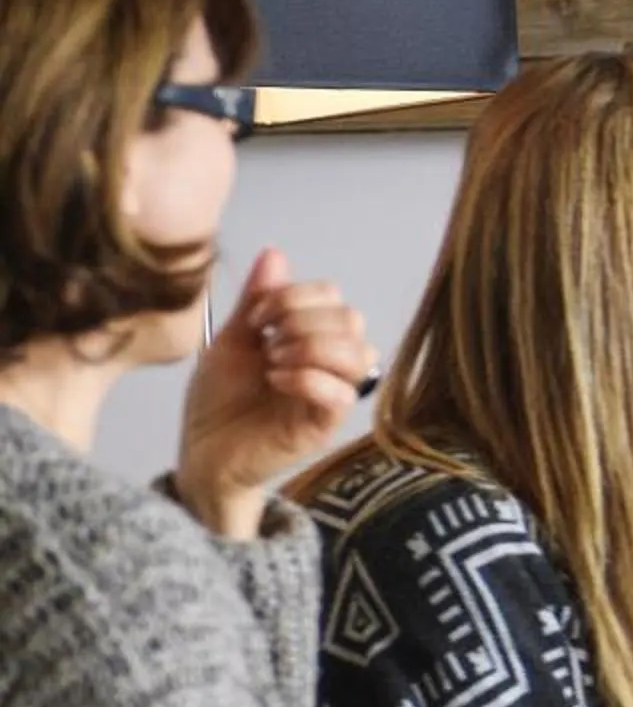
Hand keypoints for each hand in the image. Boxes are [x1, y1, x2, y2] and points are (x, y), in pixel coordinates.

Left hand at [174, 247, 376, 537]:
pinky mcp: (324, 425)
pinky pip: (340, 392)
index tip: (255, 318)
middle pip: (351, 319)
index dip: (296, 296)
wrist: (202, 452)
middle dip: (302, 319)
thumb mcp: (232, 340)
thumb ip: (257, 301)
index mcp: (312, 339)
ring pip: (357, 353)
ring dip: (310, 346)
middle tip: (266, 340)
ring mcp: (331, 395)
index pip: (334, 297)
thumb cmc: (218, 402)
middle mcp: (330, 364)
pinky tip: (276, 380)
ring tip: (274, 361)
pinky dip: (306, 378)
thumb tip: (275, 253)